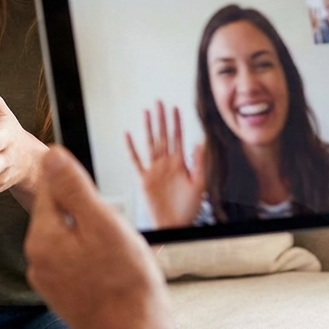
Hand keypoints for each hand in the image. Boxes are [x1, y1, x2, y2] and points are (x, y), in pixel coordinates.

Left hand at [25, 146, 175, 328]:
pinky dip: (94, 263)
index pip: (50, 190)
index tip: (100, 193)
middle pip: (60, 217)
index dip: (78, 184)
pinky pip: (76, 266)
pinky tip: (116, 274)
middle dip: (88, 215)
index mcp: (41, 238)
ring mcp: (49, 284)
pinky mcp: (65, 300)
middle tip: (118, 232)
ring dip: (93, 239)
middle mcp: (36, 262)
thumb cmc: (126, 284)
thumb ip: (74, 188)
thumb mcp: (103, 224)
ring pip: (70, 242)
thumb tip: (50, 155)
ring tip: (121, 255)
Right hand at [126, 101, 206, 227]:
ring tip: (146, 113)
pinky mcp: (143, 179)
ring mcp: (154, 170)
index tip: (176, 108)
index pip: (178, 138)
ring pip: (150, 144)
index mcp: (180, 164)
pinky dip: (131, 148)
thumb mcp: (200, 185)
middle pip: (163, 136)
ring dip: (148, 128)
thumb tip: (199, 144)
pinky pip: (136, 161)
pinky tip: (128, 136)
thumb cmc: (188, 209)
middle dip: (162, 119)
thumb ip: (200, 164)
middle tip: (159, 102)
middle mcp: (166, 164)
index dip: (177, 123)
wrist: (175, 225)